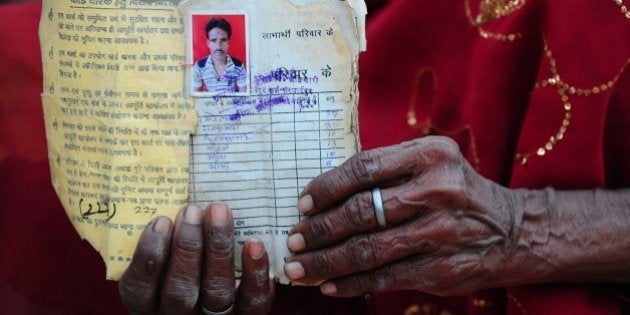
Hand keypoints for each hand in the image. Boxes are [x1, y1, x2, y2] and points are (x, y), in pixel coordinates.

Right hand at [119, 203, 274, 313]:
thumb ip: (160, 243)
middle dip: (187, 246)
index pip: (140, 288)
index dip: (149, 256)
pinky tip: (254, 243)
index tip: (161, 221)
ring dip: (217, 249)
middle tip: (192, 210)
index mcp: (147, 305)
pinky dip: (255, 272)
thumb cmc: (178, 269)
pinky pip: (252, 300)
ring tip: (218, 213)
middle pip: (180, 289)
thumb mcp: (159, 265)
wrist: (213, 304)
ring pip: (216, 292)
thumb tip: (168, 200)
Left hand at [284, 136, 549, 296]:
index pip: (364, 168)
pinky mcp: (441, 268)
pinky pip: (385, 278)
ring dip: (326, 262)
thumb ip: (387, 170)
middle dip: (319, 229)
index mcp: (430, 155)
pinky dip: (352, 283)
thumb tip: (323, 195)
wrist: (512, 230)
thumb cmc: (456, 192)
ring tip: (299, 268)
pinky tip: (329, 285)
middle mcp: (437, 190)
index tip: (303, 204)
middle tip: (293, 240)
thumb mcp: (432, 163)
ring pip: (368, 249)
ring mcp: (440, 231)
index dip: (327, 187)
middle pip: (362, 211)